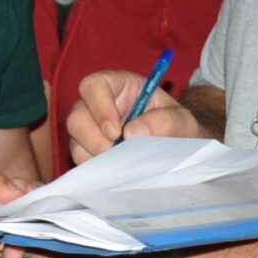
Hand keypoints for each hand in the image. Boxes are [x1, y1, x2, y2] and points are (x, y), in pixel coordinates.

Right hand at [65, 68, 209, 165]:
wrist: (178, 153)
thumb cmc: (178, 129)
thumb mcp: (182, 121)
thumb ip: (165, 121)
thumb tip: (133, 133)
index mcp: (120, 87)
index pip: (95, 85)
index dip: (99, 106)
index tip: (115, 131)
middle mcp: (100, 106)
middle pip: (77, 116)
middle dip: (93, 139)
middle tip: (116, 154)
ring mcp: (91, 130)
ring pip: (75, 140)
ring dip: (95, 156)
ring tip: (122, 165)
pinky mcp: (90, 152)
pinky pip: (80, 160)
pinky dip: (96, 169)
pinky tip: (116, 171)